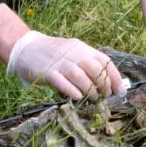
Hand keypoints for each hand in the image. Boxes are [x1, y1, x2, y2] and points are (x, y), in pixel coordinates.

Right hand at [6, 31, 128, 99]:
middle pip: (95, 69)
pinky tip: (78, 96)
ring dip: (90, 90)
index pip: (104, 61)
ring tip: (93, 98)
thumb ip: (87, 65)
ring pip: (80, 76)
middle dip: (104, 84)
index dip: (114, 77)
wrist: (26, 48)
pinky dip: (72, 90)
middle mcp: (72, 54)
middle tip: (105, 95)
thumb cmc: (53, 55)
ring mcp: (59, 63)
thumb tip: (108, 83)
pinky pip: (62, 82)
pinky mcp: (47, 72)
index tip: (119, 90)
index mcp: (82, 48)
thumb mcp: (73, 53)